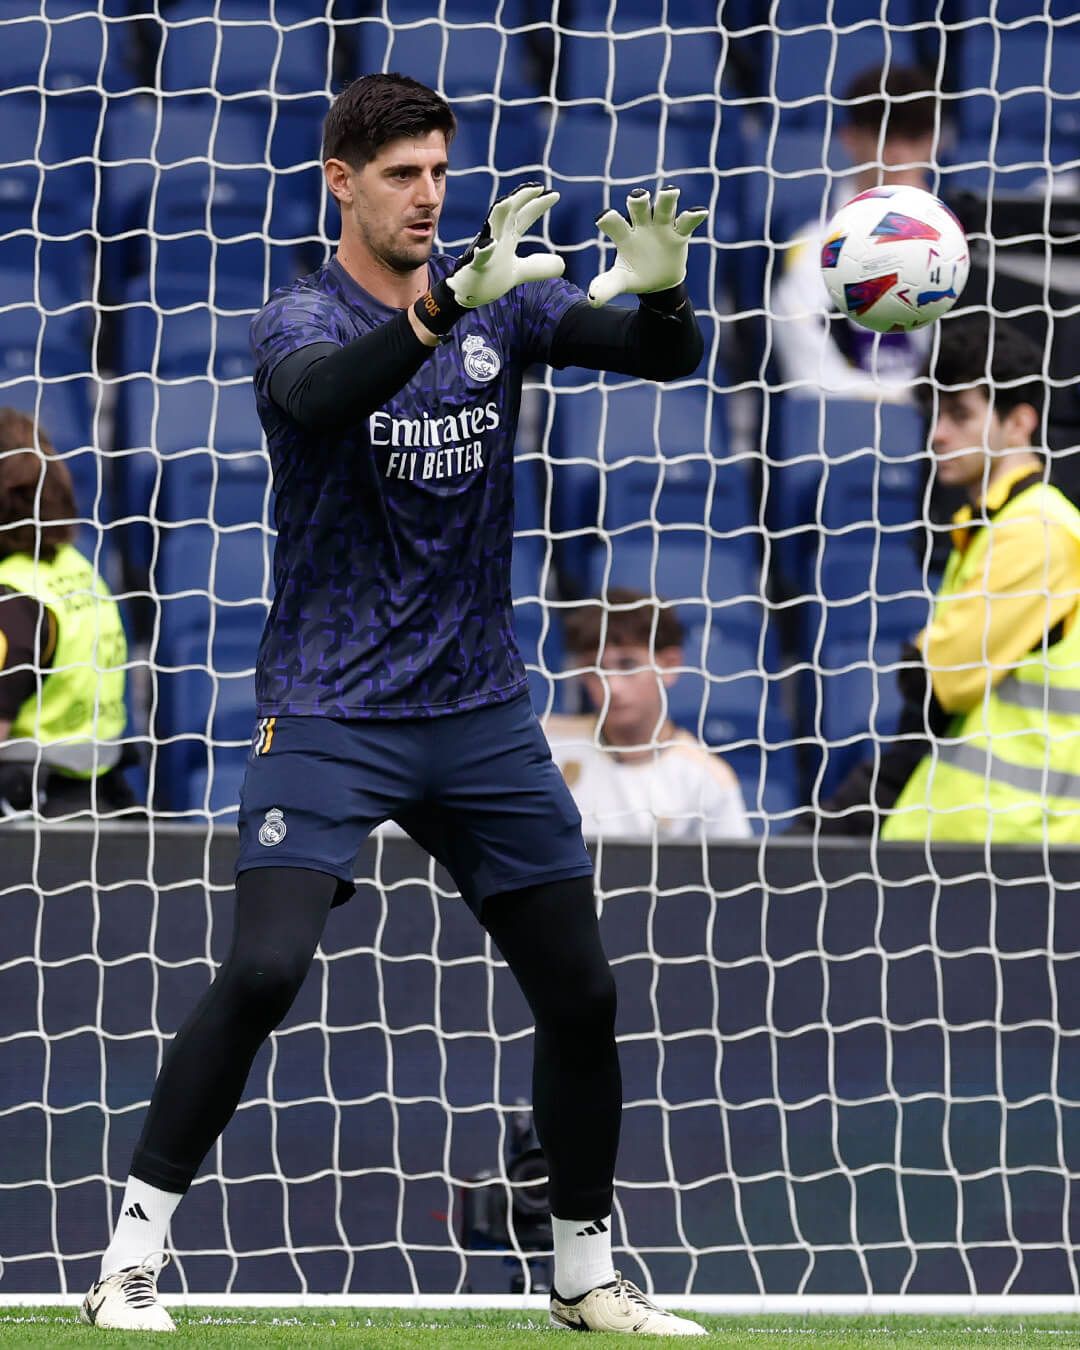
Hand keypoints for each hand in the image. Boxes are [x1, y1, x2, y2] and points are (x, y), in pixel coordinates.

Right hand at [446, 182, 564, 308]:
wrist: (469, 294)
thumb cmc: (490, 278)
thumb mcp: (520, 272)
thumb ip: (538, 266)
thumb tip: (562, 263)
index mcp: (508, 237)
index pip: (524, 216)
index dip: (538, 205)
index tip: (555, 195)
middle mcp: (497, 237)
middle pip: (509, 211)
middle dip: (521, 197)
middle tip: (538, 188)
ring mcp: (485, 249)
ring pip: (491, 225)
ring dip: (500, 211)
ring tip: (511, 200)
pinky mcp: (476, 266)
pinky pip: (479, 256)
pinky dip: (484, 250)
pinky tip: (491, 245)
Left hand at [587, 186, 707, 307]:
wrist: (658, 282)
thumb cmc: (635, 275)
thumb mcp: (621, 281)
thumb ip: (606, 287)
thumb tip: (592, 300)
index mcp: (624, 235)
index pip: (614, 223)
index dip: (609, 219)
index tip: (603, 218)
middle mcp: (642, 225)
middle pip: (639, 207)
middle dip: (639, 200)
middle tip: (638, 197)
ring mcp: (662, 227)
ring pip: (664, 207)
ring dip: (667, 199)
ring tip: (671, 192)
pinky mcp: (679, 233)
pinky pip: (687, 222)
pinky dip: (693, 216)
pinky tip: (700, 212)